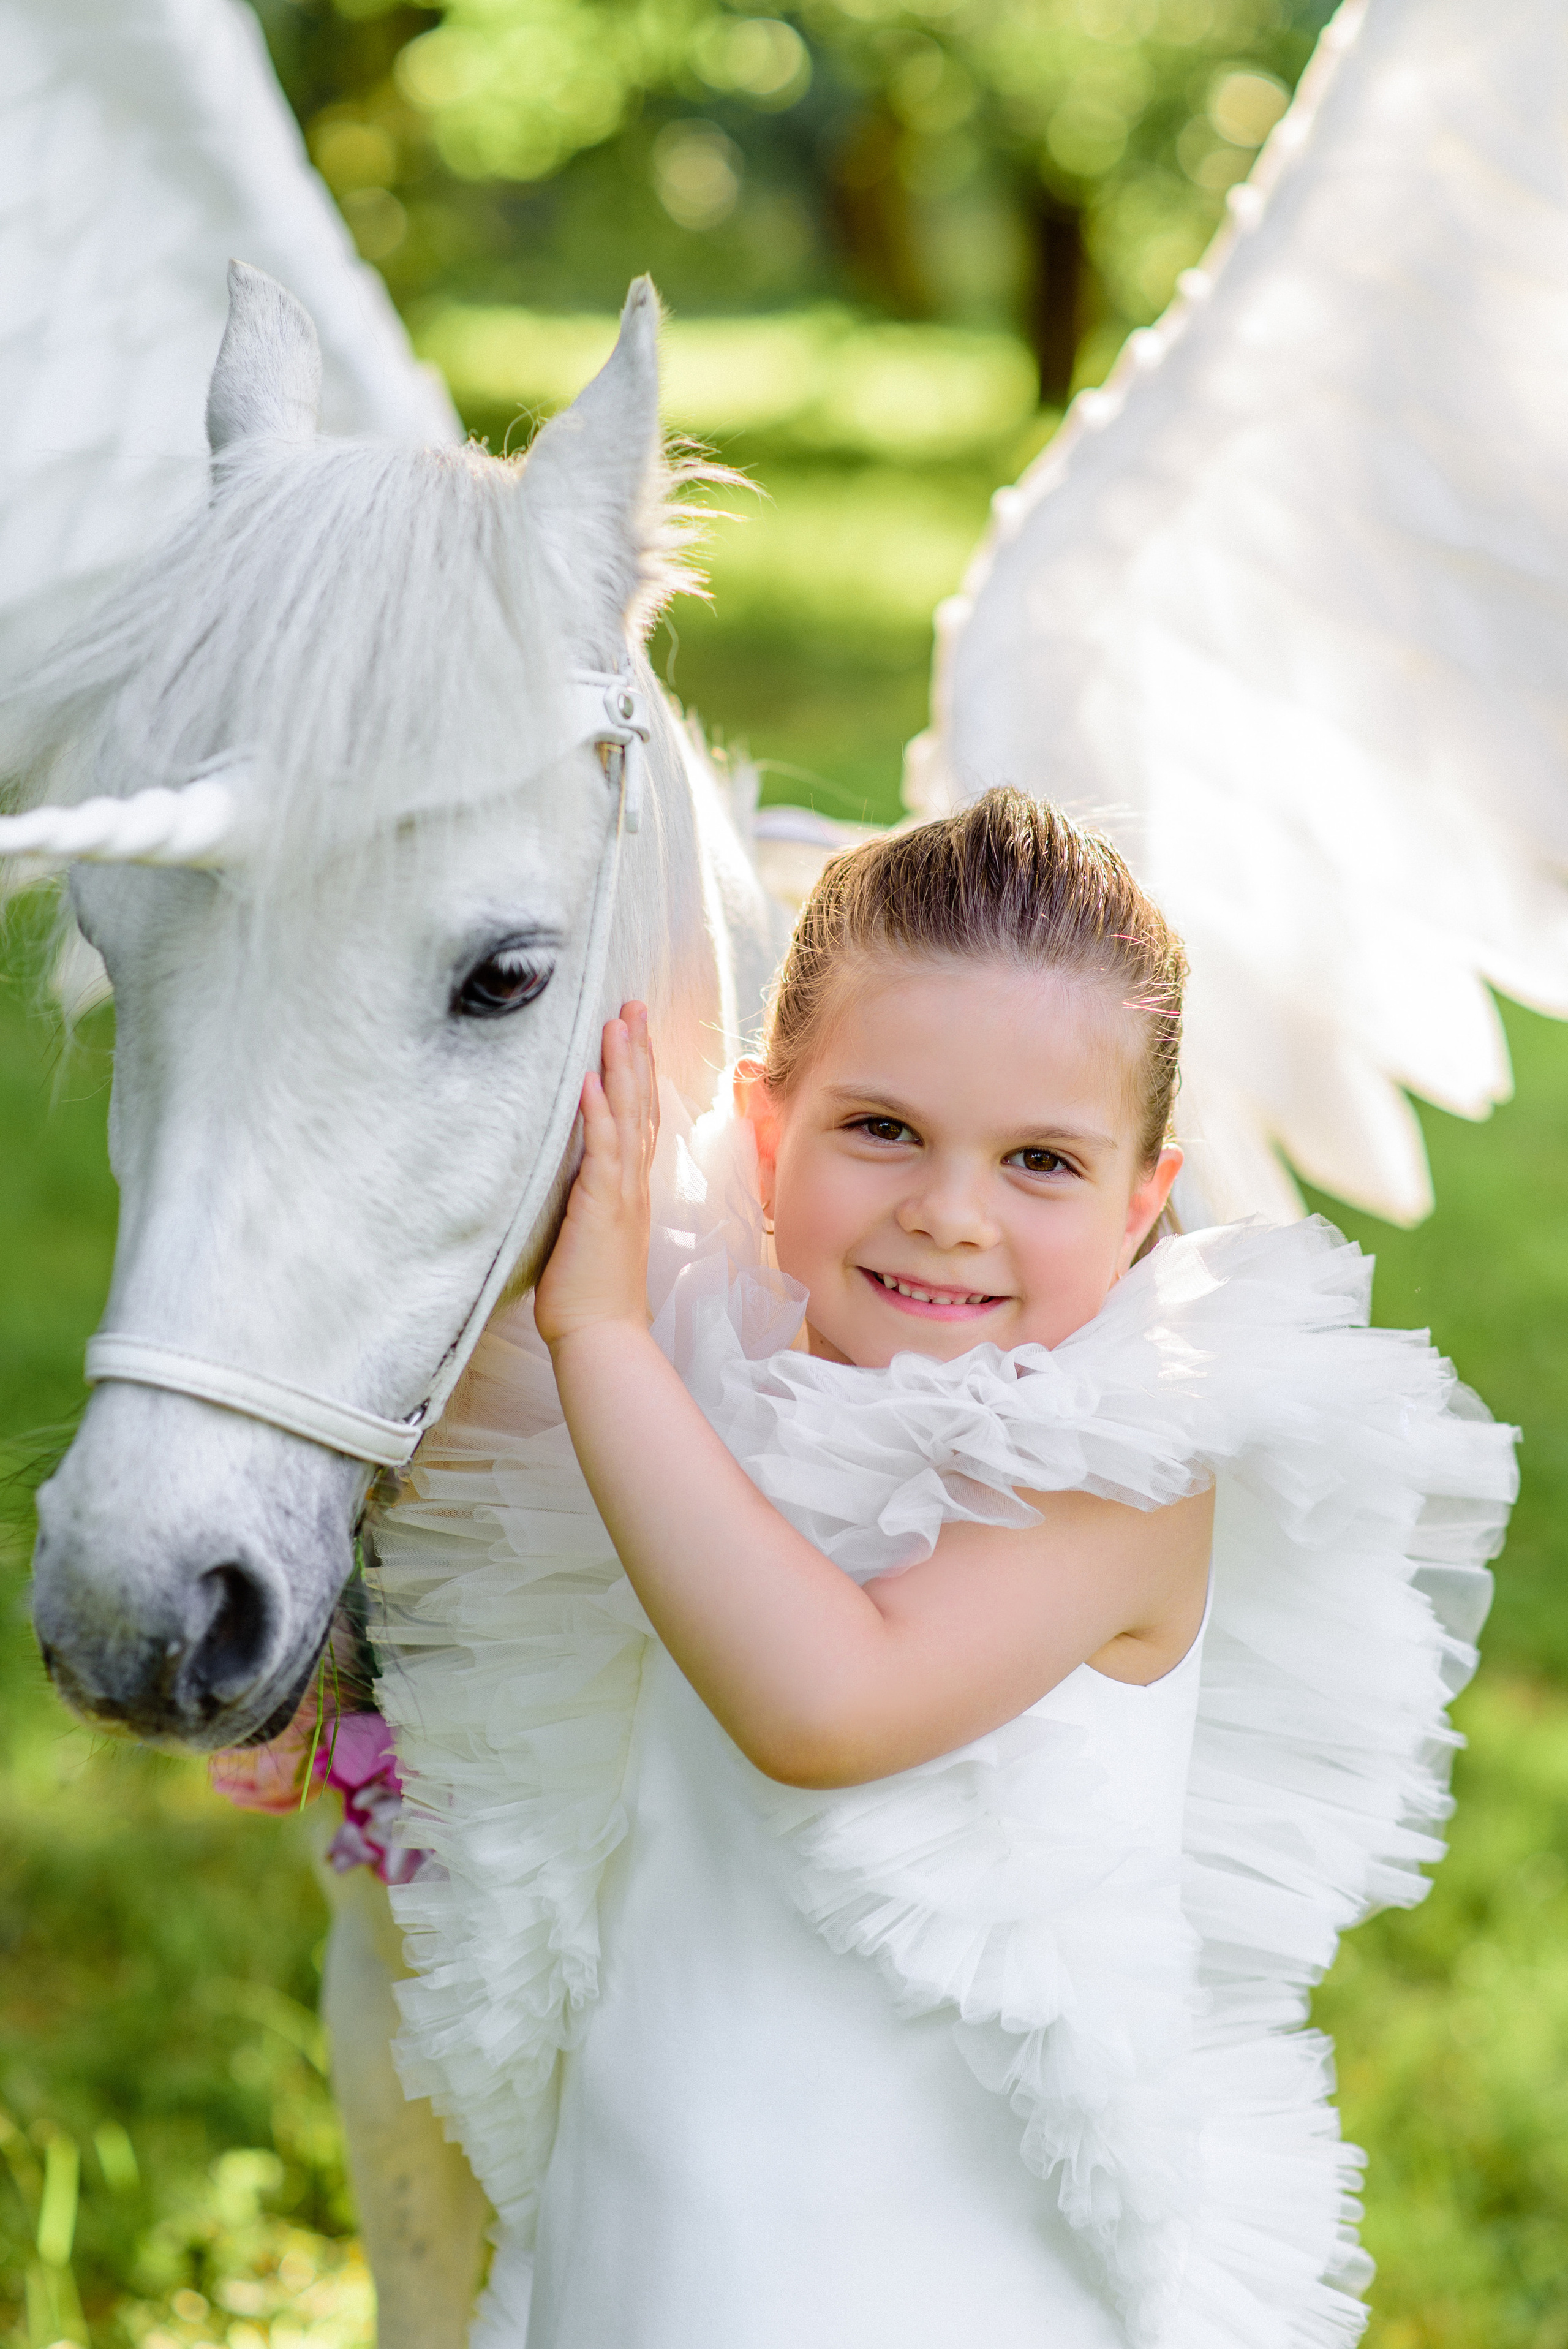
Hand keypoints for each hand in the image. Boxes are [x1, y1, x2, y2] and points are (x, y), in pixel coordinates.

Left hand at [535, 1003, 659, 1350]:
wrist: (601, 1335)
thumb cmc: (590, 1293)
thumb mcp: (589, 1232)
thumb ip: (587, 1199)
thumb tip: (570, 1176)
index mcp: (629, 1187)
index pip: (638, 1116)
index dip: (637, 1071)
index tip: (633, 1031)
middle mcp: (632, 1182)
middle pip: (640, 1103)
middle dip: (637, 1051)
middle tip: (632, 1004)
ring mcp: (621, 1193)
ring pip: (627, 1116)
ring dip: (621, 1067)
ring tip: (617, 1022)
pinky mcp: (602, 1208)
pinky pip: (602, 1152)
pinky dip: (597, 1114)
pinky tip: (588, 1081)